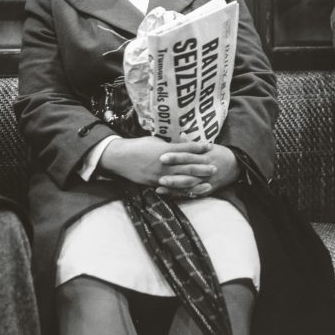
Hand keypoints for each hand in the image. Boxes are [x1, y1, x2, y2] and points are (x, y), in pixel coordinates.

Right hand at [98, 136, 215, 186]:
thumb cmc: (137, 146)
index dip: (199, 147)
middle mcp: (164, 164)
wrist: (120, 157)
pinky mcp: (155, 183)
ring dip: (197, 181)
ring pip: (182, 180)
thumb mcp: (154, 141)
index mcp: (165, 150)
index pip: (186, 149)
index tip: (210, 146)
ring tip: (209, 182)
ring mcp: (160, 175)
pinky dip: (184, 192)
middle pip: (187, 166)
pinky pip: (172, 190)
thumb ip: (168, 145)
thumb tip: (180, 144)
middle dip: (202, 167)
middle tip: (215, 167)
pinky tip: (193, 193)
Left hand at [155, 144, 238, 198]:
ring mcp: (207, 181)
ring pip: (190, 185)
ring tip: (160, 187)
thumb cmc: (219, 154)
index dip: (175, 157)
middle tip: (158, 176)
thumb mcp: (208, 146)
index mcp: (205, 156)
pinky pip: (193, 193)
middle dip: (173, 175)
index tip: (162, 157)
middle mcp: (206, 169)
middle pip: (187, 172)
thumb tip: (181, 134)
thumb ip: (193, 144)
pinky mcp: (208, 190)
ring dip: (175, 187)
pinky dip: (182, 195)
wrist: (237, 166)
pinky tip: (169, 195)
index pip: (188, 156)